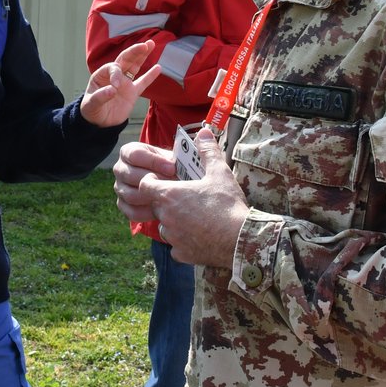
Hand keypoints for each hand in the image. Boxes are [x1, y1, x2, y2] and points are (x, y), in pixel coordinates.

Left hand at [81, 39, 163, 126]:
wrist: (99, 122)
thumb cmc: (91, 110)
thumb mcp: (91, 104)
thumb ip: (100, 96)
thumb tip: (112, 90)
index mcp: (102, 75)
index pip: (113, 67)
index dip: (116, 74)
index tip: (116, 87)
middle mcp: (114, 76)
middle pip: (125, 59)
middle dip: (134, 51)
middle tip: (144, 45)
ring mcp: (125, 83)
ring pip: (135, 66)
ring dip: (142, 56)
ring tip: (151, 44)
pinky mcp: (132, 92)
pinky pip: (143, 82)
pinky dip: (150, 76)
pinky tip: (158, 67)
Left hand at [114, 129, 246, 268]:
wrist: (240, 240)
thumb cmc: (227, 205)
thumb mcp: (220, 173)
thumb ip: (208, 151)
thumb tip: (204, 132)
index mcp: (169, 195)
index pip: (146, 185)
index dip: (153, 181)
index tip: (166, 180)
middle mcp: (165, 217)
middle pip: (157, 206)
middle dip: (168, 201)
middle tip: (188, 198)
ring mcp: (172, 237)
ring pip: (166, 226)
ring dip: (175, 222)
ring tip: (196, 217)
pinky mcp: (181, 254)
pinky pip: (177, 246)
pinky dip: (185, 242)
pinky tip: (201, 236)